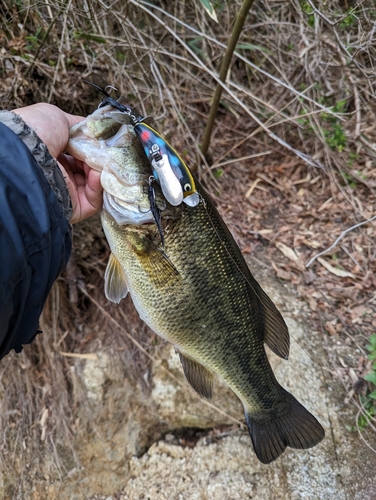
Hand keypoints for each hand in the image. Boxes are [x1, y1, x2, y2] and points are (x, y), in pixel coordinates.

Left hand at [12, 103, 102, 223]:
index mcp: (55, 156)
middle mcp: (60, 174)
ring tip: (100, 163)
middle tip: (105, 154)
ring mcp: (67, 192)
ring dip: (101, 173)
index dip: (94, 150)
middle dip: (100, 162)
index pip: (82, 156)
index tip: (103, 144)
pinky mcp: (73, 207)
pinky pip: (93, 200)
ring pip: (95, 186)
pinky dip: (99, 187)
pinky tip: (96, 175)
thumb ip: (79, 126)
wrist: (25, 151)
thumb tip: (96, 132)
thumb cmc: (35, 132)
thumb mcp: (58, 118)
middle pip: (91, 171)